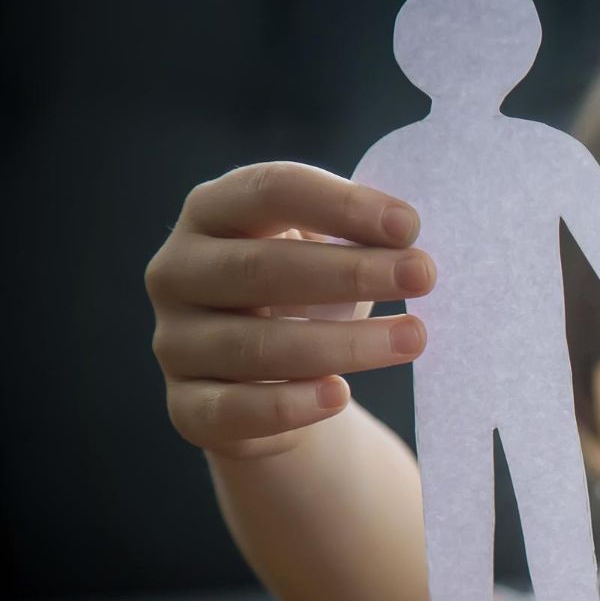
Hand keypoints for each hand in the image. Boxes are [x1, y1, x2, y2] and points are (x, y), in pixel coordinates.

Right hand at [145, 162, 436, 459]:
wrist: (271, 379)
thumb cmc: (309, 294)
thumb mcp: (330, 251)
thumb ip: (360, 236)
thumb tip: (408, 239)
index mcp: (213, 212)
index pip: (270, 191)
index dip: (341, 205)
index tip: (410, 226)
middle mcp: (178, 271)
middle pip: (261, 267)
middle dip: (351, 272)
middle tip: (424, 275)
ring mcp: (175, 341)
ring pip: (254, 346)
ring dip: (343, 344)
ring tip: (412, 338)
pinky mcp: (186, 405)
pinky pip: (232, 409)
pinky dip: (288, 405)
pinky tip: (339, 396)